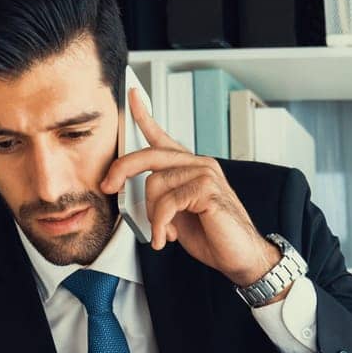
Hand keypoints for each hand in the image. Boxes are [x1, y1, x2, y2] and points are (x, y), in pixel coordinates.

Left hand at [101, 88, 279, 285]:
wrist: (242, 257)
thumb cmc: (214, 237)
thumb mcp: (179, 216)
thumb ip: (161, 199)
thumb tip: (137, 199)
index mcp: (191, 168)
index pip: (163, 137)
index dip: (145, 115)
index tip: (132, 96)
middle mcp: (200, 165)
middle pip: (149, 155)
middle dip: (122, 170)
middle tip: (108, 186)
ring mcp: (206, 175)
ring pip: (155, 184)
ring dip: (152, 216)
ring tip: (162, 233)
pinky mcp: (208, 190)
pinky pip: (167, 202)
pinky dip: (160, 224)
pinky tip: (165, 237)